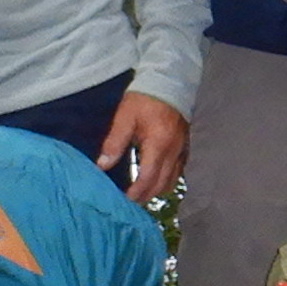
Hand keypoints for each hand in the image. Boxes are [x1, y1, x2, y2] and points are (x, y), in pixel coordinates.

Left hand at [98, 91, 190, 205]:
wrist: (169, 82)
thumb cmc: (144, 98)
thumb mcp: (125, 117)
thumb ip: (114, 142)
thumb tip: (102, 166)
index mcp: (158, 144)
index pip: (148, 178)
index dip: (136, 193)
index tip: (123, 202)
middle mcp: (173, 151)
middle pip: (161, 185)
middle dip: (145, 197)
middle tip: (129, 203)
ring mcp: (181, 150)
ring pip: (172, 181)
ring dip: (156, 191)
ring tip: (140, 194)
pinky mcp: (184, 147)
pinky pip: (178, 172)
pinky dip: (166, 181)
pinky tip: (154, 180)